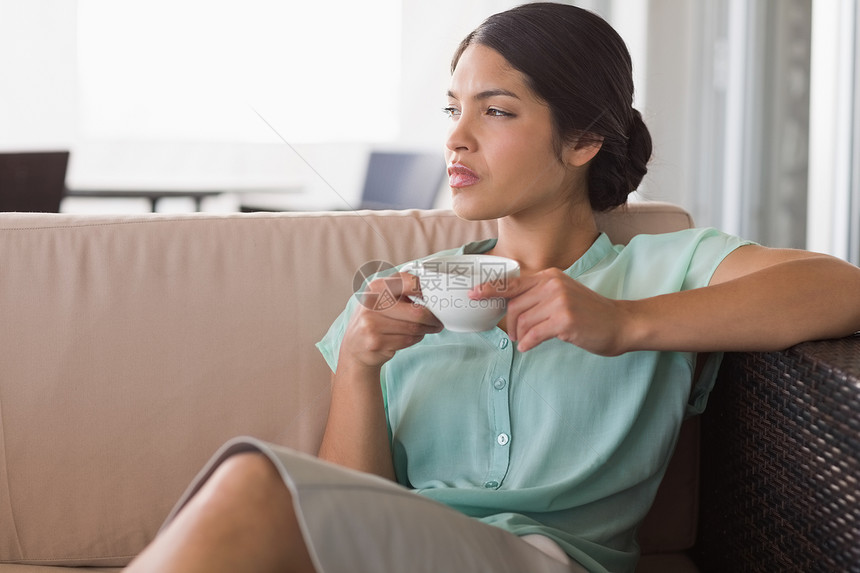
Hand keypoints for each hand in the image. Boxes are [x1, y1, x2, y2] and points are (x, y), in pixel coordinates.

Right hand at [340, 272, 442, 367]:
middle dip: (433, 318)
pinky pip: (408, 340)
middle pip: (417, 312)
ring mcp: (371, 324)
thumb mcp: (383, 298)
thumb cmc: (376, 319)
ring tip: (429, 328)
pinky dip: (416, 338)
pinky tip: (413, 336)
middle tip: (438, 321)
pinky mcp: (375, 342)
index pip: (410, 282)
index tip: (436, 298)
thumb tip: (434, 291)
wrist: (354, 347)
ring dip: (426, 330)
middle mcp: (372, 302)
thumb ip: (403, 290)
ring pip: (414, 328)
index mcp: (376, 286)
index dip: (427, 291)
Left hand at [470, 269, 631, 354]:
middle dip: (508, 324)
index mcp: (550, 276)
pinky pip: (534, 333)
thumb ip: (538, 296)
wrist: (620, 323)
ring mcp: (559, 300)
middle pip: (514, 305)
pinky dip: (527, 342)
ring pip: (523, 321)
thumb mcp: (563, 295)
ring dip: (520, 335)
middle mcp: (553, 284)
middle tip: (513, 335)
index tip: (474, 294)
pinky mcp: (564, 319)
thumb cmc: (590, 313)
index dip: (490, 289)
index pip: (513, 282)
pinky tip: (529, 347)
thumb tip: (510, 308)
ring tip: (526, 341)